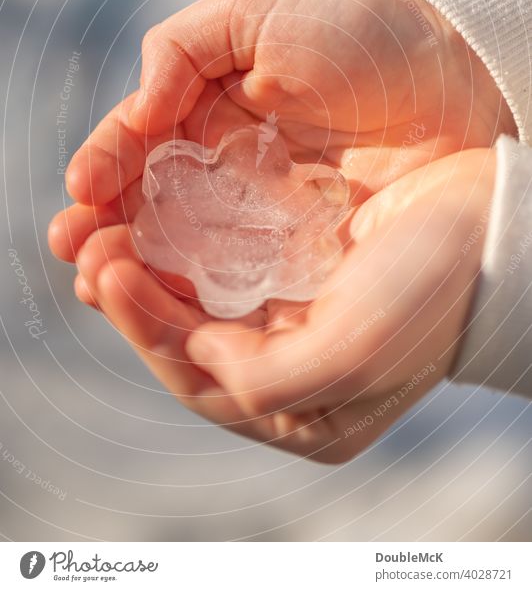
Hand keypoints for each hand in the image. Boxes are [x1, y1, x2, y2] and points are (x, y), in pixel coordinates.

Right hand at [49, 0, 512, 259]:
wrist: (451, 78)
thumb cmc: (358, 31)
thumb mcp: (256, 10)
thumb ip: (180, 48)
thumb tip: (138, 113)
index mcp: (204, 103)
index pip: (137, 141)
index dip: (104, 165)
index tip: (82, 190)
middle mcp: (222, 162)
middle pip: (148, 202)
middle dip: (105, 226)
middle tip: (76, 247)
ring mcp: (255, 209)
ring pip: (181, 244)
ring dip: (137, 265)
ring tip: (98, 280)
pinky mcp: (293, 248)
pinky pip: (234, 272)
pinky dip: (196, 288)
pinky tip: (166, 299)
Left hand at [50, 147, 494, 462]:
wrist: (493, 225)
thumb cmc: (435, 289)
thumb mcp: (356, 349)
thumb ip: (268, 379)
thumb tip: (203, 357)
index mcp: (305, 410)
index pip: (198, 380)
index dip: (144, 328)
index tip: (104, 272)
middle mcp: (292, 368)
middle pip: (188, 339)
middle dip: (135, 295)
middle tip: (89, 244)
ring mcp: (294, 314)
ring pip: (201, 297)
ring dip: (154, 264)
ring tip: (108, 226)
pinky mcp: (300, 267)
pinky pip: (227, 259)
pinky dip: (191, 239)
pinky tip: (163, 210)